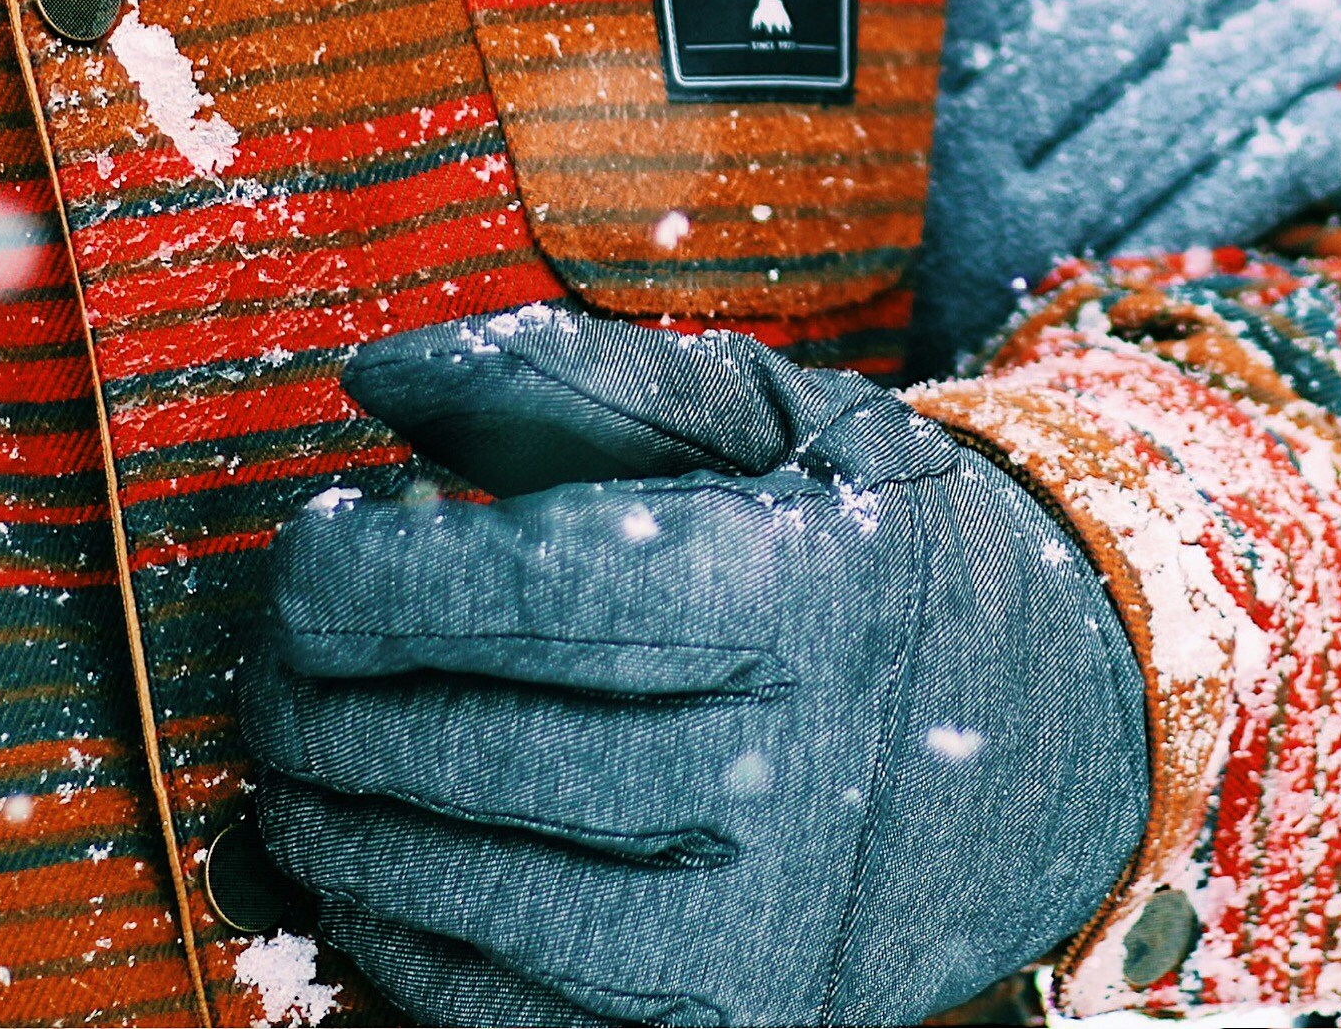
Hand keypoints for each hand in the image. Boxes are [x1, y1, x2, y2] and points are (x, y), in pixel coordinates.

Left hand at [241, 308, 1148, 1026]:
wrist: (1063, 738)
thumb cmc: (876, 554)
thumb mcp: (770, 418)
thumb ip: (570, 376)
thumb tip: (371, 374)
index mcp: (790, 590)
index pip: (503, 586)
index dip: (353, 568)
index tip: (322, 540)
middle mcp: (783, 771)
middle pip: (457, 744)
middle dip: (312, 697)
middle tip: (277, 659)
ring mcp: (757, 929)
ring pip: (458, 890)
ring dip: (333, 823)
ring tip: (302, 758)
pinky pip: (501, 1010)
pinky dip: (403, 943)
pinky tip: (380, 865)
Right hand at [912, 0, 1340, 371]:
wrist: (867, 357)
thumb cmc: (904, 162)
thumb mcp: (904, 41)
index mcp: (902, 80)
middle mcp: (950, 160)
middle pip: (1105, 48)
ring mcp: (1020, 245)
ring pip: (1164, 130)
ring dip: (1269, 65)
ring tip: (1337, 22)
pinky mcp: (1085, 315)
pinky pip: (1197, 225)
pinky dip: (1278, 167)